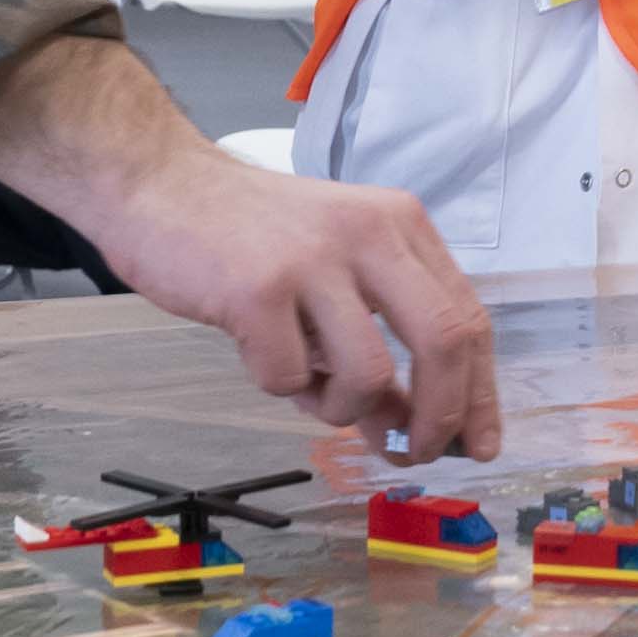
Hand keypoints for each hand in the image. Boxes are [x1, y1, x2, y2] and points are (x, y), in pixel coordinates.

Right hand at [109, 150, 499, 453]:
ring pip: (369, 374)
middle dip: (438, 417)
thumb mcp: (336, 265)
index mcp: (400, 225)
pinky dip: (277, 385)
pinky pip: (287, 377)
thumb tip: (413, 429)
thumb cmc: (250, 234)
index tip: (479, 444)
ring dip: (342, 408)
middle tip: (413, 454)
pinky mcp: (257, 289)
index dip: (478, 392)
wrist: (159, 182)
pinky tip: (257, 351)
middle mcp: (369, 234)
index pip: (468, 317)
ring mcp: (313, 260)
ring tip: (310, 388)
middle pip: (444, 341)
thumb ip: (380, 333)